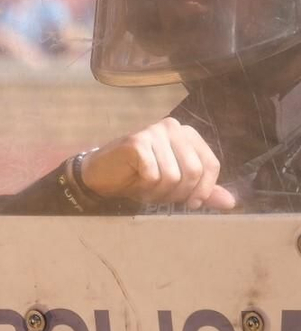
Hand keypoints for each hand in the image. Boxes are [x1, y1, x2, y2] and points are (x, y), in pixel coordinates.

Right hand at [78, 116, 235, 210]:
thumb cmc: (138, 178)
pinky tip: (136, 185)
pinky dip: (145, 188)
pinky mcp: (137, 142)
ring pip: (173, 176)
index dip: (204, 189)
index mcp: (187, 134)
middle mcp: (173, 127)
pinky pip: (153, 175)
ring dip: (160, 193)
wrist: (100, 175)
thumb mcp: (176, 185)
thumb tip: (230, 203)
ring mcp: (154, 132)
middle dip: (179, 193)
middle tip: (163, 197)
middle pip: (194, 171)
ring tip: (147, 191)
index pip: (211, 164)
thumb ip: (202, 190)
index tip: (192, 204)